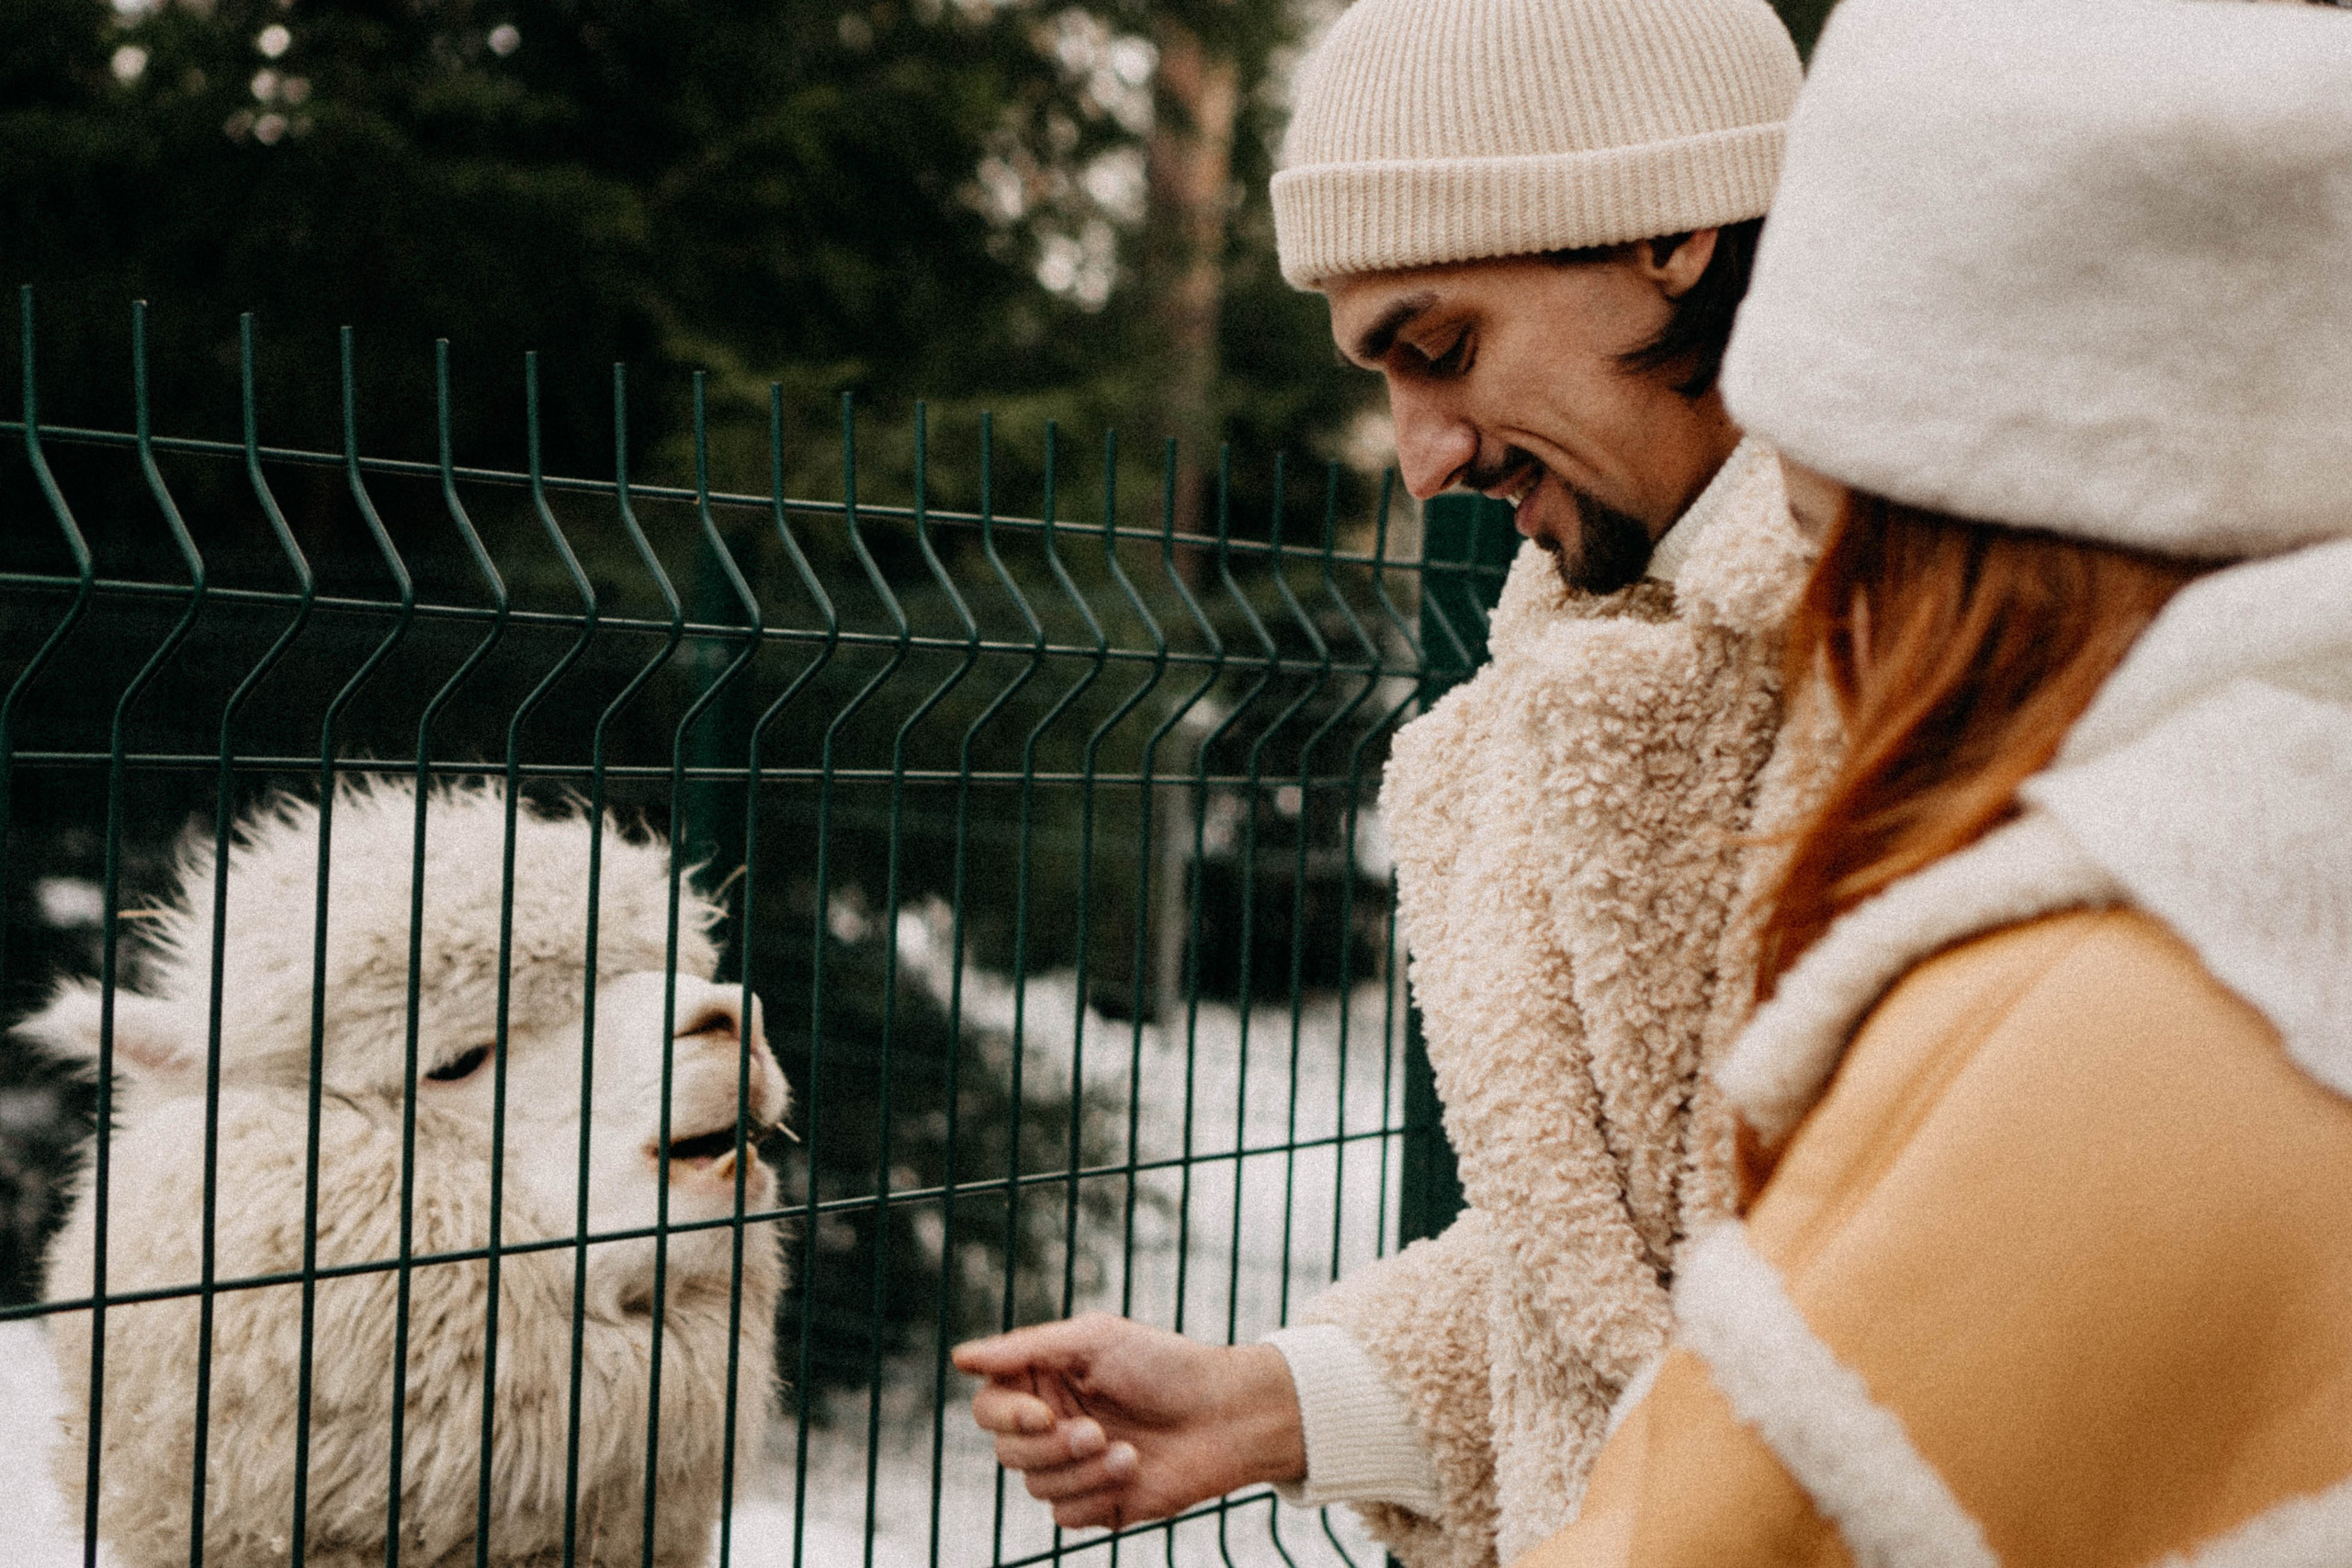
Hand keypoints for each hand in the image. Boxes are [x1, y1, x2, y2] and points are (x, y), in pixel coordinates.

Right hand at [952, 1313, 1306, 1530]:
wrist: (1227, 1415)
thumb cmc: (1165, 1366)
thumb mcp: (1094, 1340)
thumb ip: (1024, 1349)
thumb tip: (960, 1357)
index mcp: (1044, 1382)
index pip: (989, 1407)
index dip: (1007, 1415)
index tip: (1045, 1412)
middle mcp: (1052, 1425)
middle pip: (1006, 1452)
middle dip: (1051, 1447)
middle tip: (1098, 1432)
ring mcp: (1073, 1467)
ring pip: (1035, 1487)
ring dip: (1082, 1472)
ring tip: (1129, 1453)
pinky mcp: (1097, 1504)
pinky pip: (1065, 1517)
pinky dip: (1096, 1497)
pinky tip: (1134, 1472)